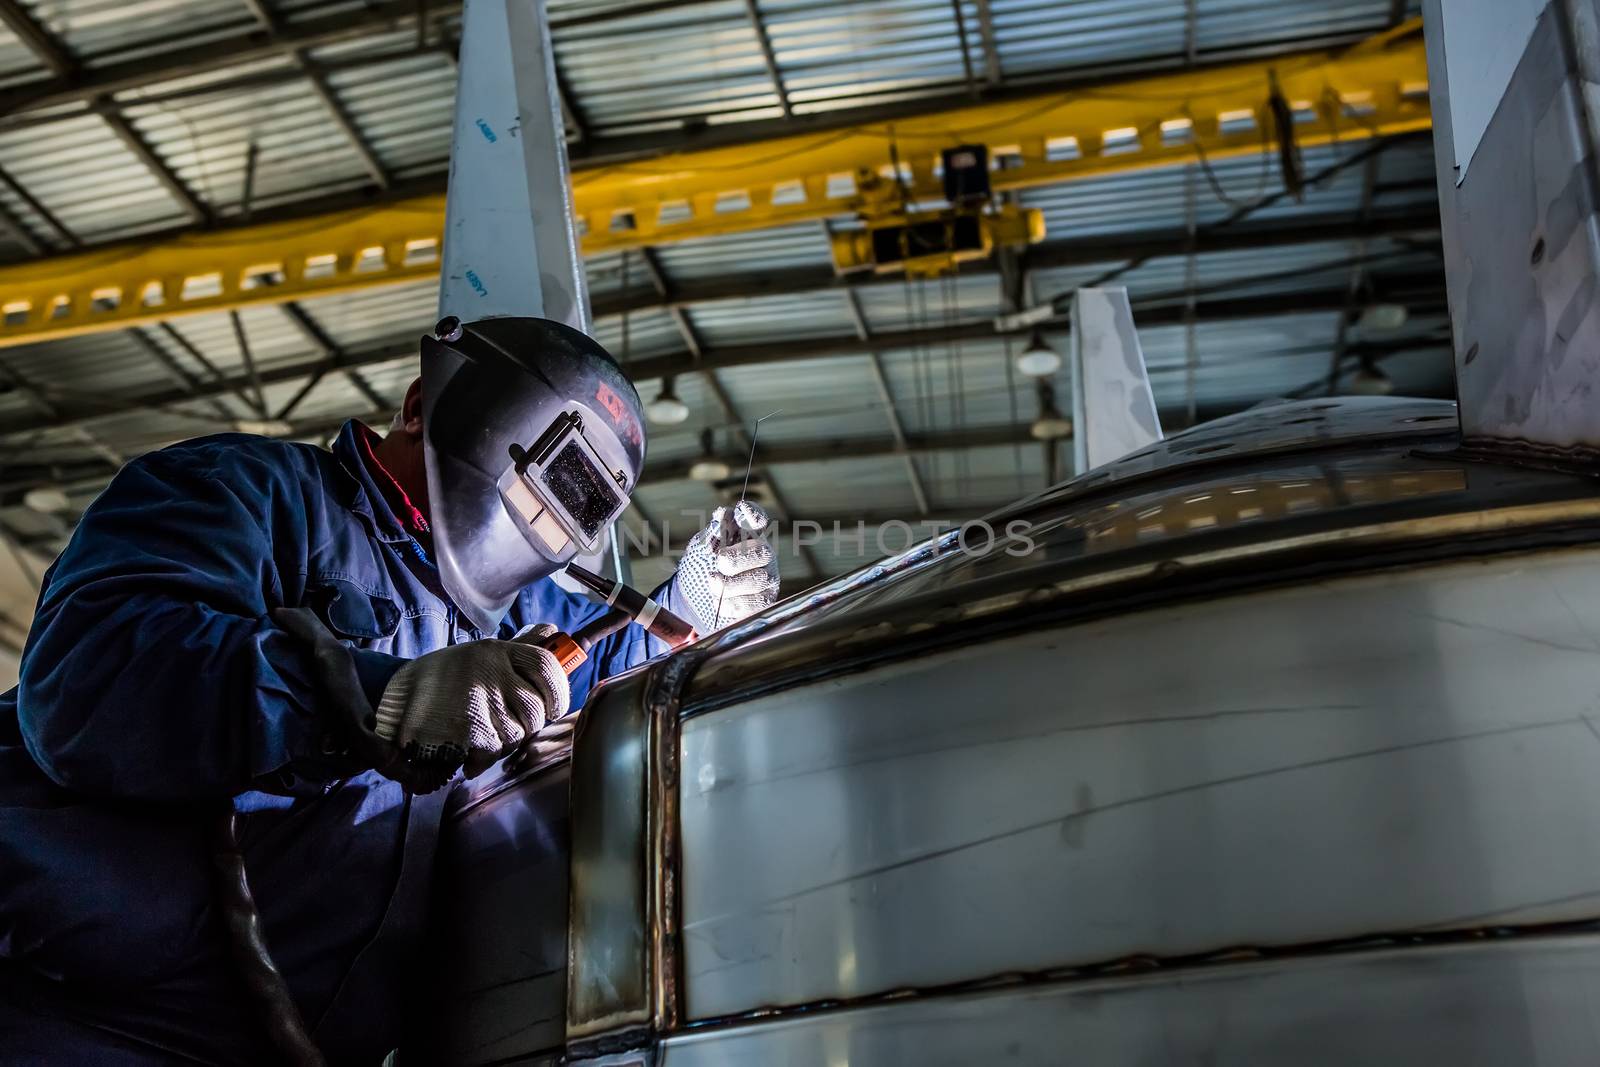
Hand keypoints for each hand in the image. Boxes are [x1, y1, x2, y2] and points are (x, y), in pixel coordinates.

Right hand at [373, 625, 570, 789]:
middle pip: (535, 709)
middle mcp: (490, 671)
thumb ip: (517, 647)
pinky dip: (483, 759)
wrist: (387, 698)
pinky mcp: (467, 728)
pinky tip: (467, 754)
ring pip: (516, 734)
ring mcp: (479, 699)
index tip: (551, 707)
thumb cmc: (440, 679)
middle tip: (506, 727)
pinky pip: (493, 751)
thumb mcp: (477, 654)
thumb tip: (551, 630)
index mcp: (495, 650)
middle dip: (527, 726)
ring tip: (481, 737)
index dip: (557, 692)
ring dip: (503, 743)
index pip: (546, 666)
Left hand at [676, 501, 779, 633]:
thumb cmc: (701, 567)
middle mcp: (763, 554)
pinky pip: (756, 604)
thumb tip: (722, 514)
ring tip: (712, 583)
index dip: (753, 513)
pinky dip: (733, 603)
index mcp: (748, 534)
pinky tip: (720, 602)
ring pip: (759, 579)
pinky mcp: (765, 602)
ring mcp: (768, 578)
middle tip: (719, 562)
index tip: (742, 509)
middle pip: (763, 551)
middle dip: (737, 558)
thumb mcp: (700, 548)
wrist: (694, 600)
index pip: (758, 519)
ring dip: (730, 584)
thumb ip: (711, 533)